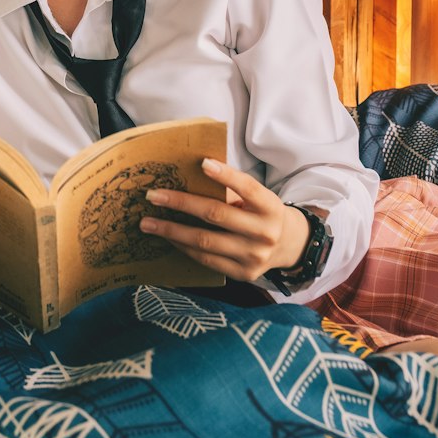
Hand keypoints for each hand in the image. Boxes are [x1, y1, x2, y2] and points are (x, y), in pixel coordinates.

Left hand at [139, 158, 310, 284]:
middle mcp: (264, 233)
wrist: (289, 246)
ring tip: (148, 224)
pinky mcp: (243, 274)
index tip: (203, 163)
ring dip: (172, 231)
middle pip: (216, 215)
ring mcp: (254, 256)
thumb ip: (233, 189)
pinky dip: (184, 247)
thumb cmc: (263, 213)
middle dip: (180, 203)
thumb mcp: (258, 198)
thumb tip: (192, 173)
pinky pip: (207, 260)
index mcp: (270, 207)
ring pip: (205, 241)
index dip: (226, 175)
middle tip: (153, 196)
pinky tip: (168, 238)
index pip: (247, 188)